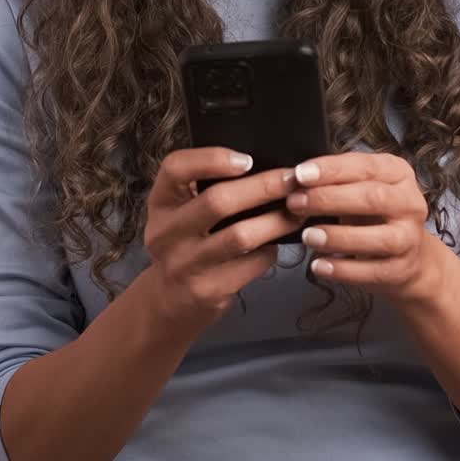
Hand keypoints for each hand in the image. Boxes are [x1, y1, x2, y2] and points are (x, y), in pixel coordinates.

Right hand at [143, 147, 306, 330]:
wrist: (167, 301)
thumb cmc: (183, 244)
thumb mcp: (179, 212)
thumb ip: (205, 188)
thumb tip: (263, 167)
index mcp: (161, 203)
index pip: (175, 169)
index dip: (211, 159)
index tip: (247, 160)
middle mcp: (166, 233)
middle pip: (217, 201)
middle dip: (263, 187)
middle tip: (294, 180)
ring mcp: (184, 265)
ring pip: (240, 236)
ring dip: (276, 221)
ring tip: (298, 212)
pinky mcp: (206, 291)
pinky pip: (249, 265)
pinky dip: (270, 251)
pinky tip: (278, 244)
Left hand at [285, 152, 444, 304]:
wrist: (406, 254)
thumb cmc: (373, 213)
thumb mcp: (359, 188)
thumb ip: (334, 181)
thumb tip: (297, 179)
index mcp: (398, 173)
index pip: (365, 166)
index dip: (332, 170)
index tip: (301, 174)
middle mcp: (410, 203)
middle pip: (372, 198)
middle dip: (329, 199)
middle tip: (295, 203)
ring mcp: (409, 238)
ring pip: (378, 238)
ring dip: (338, 237)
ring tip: (307, 236)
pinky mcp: (402, 268)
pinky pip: (372, 271)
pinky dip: (343, 270)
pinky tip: (320, 265)